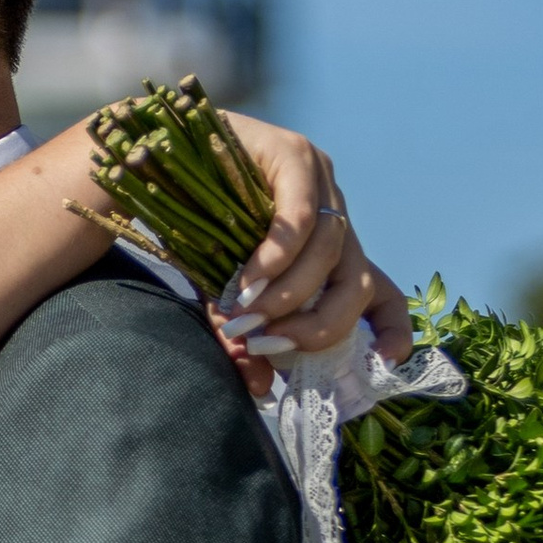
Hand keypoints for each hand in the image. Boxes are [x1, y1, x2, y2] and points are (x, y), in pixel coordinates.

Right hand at [217, 117, 410, 384]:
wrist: (150, 163)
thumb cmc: (192, 229)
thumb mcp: (226, 294)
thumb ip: (246, 335)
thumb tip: (260, 387)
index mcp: (330, 248)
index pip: (380, 290)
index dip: (392, 326)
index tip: (388, 359)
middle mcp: (335, 213)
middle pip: (359, 282)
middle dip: (320, 324)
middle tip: (273, 344)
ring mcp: (320, 179)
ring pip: (330, 252)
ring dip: (288, 294)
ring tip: (247, 313)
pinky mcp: (294, 155)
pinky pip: (299, 218)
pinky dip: (277, 256)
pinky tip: (249, 278)